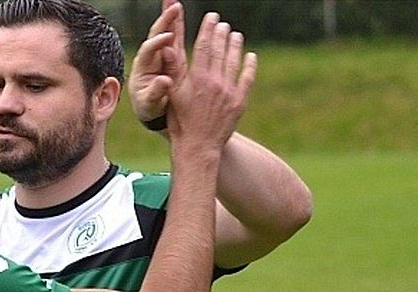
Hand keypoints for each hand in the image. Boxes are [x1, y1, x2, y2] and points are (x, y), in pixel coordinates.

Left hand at [129, 0, 186, 124]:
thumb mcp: (151, 105)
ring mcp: (160, 54)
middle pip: (155, 35)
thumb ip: (156, 93)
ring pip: (165, 31)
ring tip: (173, 0)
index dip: (158, 44)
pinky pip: (173, 34)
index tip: (169, 37)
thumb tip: (164, 81)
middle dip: (165, 21)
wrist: (151, 110)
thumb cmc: (150, 108)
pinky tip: (177, 7)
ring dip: (169, 16)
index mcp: (143, 68)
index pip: (149, 51)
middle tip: (174, 7)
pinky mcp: (169, 54)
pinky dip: (175, 21)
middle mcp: (150, 57)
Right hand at [167, 13, 256, 150]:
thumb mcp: (172, 96)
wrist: (198, 147)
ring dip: (235, 45)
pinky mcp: (239, 102)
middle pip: (220, 51)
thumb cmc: (180, 123)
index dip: (207, 30)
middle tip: (222, 23)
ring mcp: (229, 92)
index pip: (203, 46)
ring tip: (235, 34)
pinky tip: (251, 56)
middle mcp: (215, 82)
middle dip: (221, 34)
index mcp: (197, 79)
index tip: (210, 17)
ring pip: (234, 62)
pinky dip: (250, 65)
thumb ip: (172, 70)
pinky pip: (247, 78)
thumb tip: (166, 48)